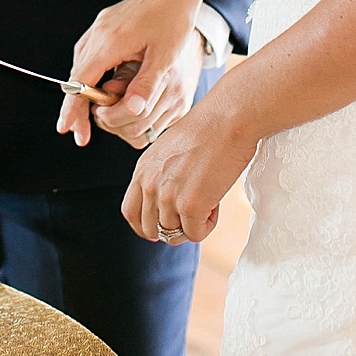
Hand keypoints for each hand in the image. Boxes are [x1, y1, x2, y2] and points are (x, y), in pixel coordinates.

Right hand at [57, 0, 216, 148]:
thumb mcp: (164, 57)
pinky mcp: (104, 24)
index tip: (66, 129)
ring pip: (81, 64)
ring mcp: (99, 27)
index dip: (72, 108)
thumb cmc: (174, 20)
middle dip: (75, 106)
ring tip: (89, 115)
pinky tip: (99, 86)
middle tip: (77, 133)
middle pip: (76, 76)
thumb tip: (130, 111)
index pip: (81, 82)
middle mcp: (97, 34)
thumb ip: (146, 85)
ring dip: (82, 90)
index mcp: (109, 42)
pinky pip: (89, 53)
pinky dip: (89, 74)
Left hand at [123, 100, 258, 244]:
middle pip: (150, 230)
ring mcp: (167, 196)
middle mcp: (149, 184)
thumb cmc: (205, 132)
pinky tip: (216, 203)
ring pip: (174, 234)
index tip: (164, 226)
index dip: (146, 226)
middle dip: (172, 230)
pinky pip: (195, 234)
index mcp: (142, 171)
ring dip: (193, 224)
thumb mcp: (167, 152)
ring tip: (208, 200)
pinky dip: (208, 225)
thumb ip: (160, 176)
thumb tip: (167, 204)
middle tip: (193, 215)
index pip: (130, 213)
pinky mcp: (190, 205)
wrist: (226, 121)